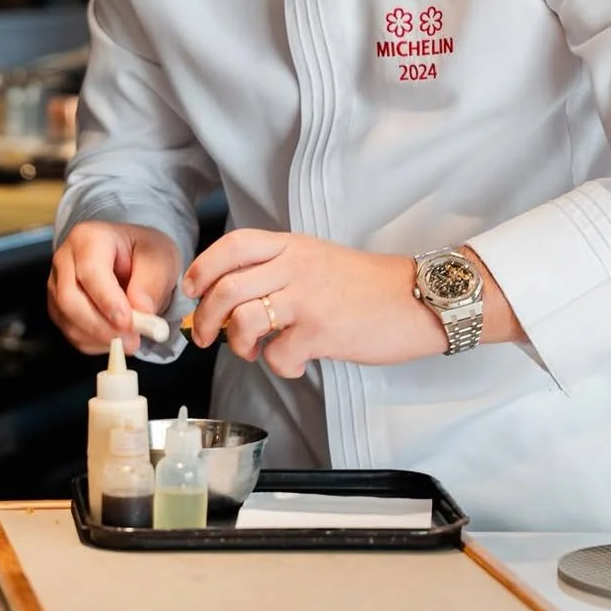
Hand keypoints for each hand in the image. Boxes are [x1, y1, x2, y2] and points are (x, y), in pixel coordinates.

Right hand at [48, 220, 180, 356]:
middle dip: (101, 326)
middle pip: (70, 299)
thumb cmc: (145, 253)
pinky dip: (95, 342)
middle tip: (132, 340)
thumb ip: (152, 283)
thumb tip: (141, 310)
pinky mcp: (58, 307)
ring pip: (68, 320)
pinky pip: (70, 332)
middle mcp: (65, 259)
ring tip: (130, 340)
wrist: (135, 258)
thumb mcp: (161, 259)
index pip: (90, 271)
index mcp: (88, 237)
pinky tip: (116, 338)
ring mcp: (57, 285)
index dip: (107, 300)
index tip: (128, 322)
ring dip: (100, 337)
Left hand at [183, 230, 447, 377]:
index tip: (192, 290)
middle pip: (226, 287)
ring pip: (243, 320)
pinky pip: (278, 354)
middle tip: (205, 336)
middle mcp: (296, 266)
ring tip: (252, 352)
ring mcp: (308, 297)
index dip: (203, 267)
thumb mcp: (320, 260)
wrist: (418, 299)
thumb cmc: (369, 286)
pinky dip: (279, 366)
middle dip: (204, 318)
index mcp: (293, 246)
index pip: (233, 245)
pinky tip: (295, 364)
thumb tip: (237, 301)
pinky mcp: (322, 330)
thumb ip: (282, 271)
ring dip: (237, 344)